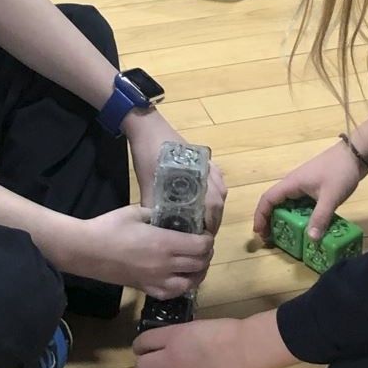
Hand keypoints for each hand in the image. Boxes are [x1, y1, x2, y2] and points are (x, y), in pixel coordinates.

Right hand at [66, 205, 213, 298]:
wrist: (86, 251)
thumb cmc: (109, 227)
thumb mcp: (136, 212)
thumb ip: (157, 213)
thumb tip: (169, 214)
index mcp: (165, 243)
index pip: (201, 246)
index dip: (208, 239)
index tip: (204, 233)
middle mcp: (165, 265)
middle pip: (200, 264)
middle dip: (206, 254)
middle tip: (202, 246)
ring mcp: (156, 280)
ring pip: (190, 283)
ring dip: (197, 273)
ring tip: (195, 263)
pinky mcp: (146, 289)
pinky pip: (172, 294)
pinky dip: (181, 286)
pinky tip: (179, 277)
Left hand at [124, 108, 227, 233]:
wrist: (147, 127)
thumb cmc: (148, 156)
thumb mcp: (148, 183)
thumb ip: (153, 206)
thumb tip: (156, 230)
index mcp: (198, 177)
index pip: (212, 208)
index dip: (210, 225)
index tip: (203, 239)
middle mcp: (208, 172)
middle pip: (219, 202)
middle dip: (213, 220)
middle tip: (203, 235)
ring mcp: (208, 165)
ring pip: (220, 192)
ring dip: (215, 209)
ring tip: (204, 222)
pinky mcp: (204, 160)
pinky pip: (217, 181)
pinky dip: (214, 194)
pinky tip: (206, 202)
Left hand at [133, 310, 295, 367]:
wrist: (246, 348)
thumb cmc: (228, 331)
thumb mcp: (196, 326)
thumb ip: (180, 336)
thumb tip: (173, 344)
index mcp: (172, 337)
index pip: (141, 343)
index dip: (140, 348)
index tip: (144, 351)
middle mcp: (171, 358)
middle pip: (141, 367)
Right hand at [254, 140, 365, 243]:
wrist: (356, 154)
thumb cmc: (339, 172)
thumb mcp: (330, 197)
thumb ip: (320, 218)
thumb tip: (311, 240)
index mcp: (291, 183)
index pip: (267, 200)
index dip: (260, 216)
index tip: (259, 233)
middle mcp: (293, 184)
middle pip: (275, 203)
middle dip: (271, 221)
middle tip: (273, 239)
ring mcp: (304, 185)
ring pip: (288, 204)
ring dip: (285, 219)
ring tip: (287, 236)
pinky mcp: (314, 188)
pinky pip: (301, 204)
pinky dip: (299, 216)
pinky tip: (307, 226)